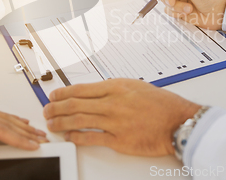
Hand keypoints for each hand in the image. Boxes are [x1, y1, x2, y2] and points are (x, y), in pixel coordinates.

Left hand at [43, 79, 199, 155]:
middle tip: (46, 110)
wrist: (178, 121)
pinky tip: (69, 136)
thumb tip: (94, 91)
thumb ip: (114, 88)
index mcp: (116, 86)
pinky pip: (92, 138)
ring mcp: (115, 121)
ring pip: (79, 120)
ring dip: (61, 122)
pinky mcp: (119, 140)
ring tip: (51, 124)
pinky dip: (77, 137)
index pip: (81, 88)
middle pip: (75, 104)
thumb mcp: (135, 86)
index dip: (62, 93)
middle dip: (56, 108)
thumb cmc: (161, 103)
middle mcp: (113, 102)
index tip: (53, 95)